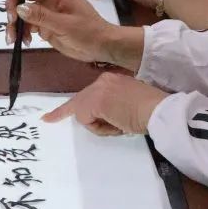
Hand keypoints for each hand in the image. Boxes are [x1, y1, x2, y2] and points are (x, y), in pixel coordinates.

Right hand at [10, 0, 133, 64]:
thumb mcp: (65, 24)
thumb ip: (42, 16)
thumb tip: (19, 8)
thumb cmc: (89, 32)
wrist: (101, 47)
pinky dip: (22, 32)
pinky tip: (24, 42)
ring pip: (23, 11)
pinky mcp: (45, 25)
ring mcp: (47, 11)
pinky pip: (28, 24)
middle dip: (13, 5)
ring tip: (13, 38)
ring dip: (15, 23)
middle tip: (10, 21)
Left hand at [44, 71, 166, 136]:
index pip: (89, 93)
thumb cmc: (153, 111)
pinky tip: (118, 125)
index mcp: (113, 79)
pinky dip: (100, 129)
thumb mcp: (131, 107)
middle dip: (69, 114)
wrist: (161, 110)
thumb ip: (116, 108)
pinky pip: (87, 121)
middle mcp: (104, 80)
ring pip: (84, 114)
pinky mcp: (95, 101)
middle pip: (81, 103)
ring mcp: (98, 89)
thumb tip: (106, 118)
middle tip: (46, 119)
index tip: (49, 116)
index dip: (72, 107)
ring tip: (122, 125)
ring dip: (100, 126)